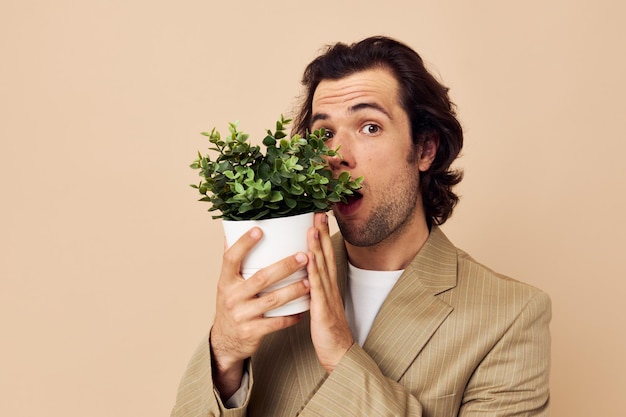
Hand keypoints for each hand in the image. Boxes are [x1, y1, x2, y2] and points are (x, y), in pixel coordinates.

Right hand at [210, 227, 309, 397]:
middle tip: (303, 256)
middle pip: (261, 278)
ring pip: (272, 301)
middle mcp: (232, 297)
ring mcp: (241, 315)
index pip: (231, 258)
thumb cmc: (231, 305)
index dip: (244, 243)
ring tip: (309, 282)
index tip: (260, 229)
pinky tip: (304, 309)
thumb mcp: (226, 284)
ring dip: (293, 290)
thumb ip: (232, 260)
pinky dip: (291, 316)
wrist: (225, 341)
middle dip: (284, 266)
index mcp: (225, 281)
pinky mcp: (251, 332)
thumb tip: (230, 230)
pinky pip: (275, 323)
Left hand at [306, 212, 353, 372]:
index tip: (317, 216)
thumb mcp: (319, 304)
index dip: (322, 235)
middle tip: (319, 210)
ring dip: (318, 246)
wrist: (339, 354)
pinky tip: (309, 257)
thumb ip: (312, 288)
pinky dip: (313, 270)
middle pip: (327, 255)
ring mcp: (327, 297)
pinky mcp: (323, 310)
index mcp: (328, 285)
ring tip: (312, 226)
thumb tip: (301, 275)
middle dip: (323, 232)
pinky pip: (317, 287)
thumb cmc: (327, 331)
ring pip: (322, 267)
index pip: (325, 255)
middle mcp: (330, 287)